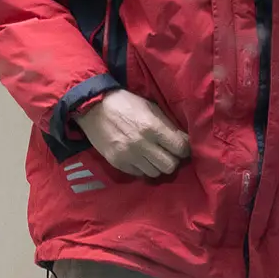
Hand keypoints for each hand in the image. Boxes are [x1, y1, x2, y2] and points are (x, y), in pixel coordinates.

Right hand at [76, 89, 190, 177]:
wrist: (93, 107)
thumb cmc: (125, 103)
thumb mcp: (150, 107)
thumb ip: (167, 125)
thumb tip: (184, 140)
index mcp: (153, 127)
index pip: (180, 148)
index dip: (185, 149)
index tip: (183, 147)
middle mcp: (142, 144)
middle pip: (170, 165)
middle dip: (173, 159)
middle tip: (169, 153)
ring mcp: (128, 156)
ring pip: (155, 173)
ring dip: (157, 165)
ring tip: (154, 156)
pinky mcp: (117, 163)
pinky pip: (139, 173)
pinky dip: (142, 167)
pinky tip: (140, 157)